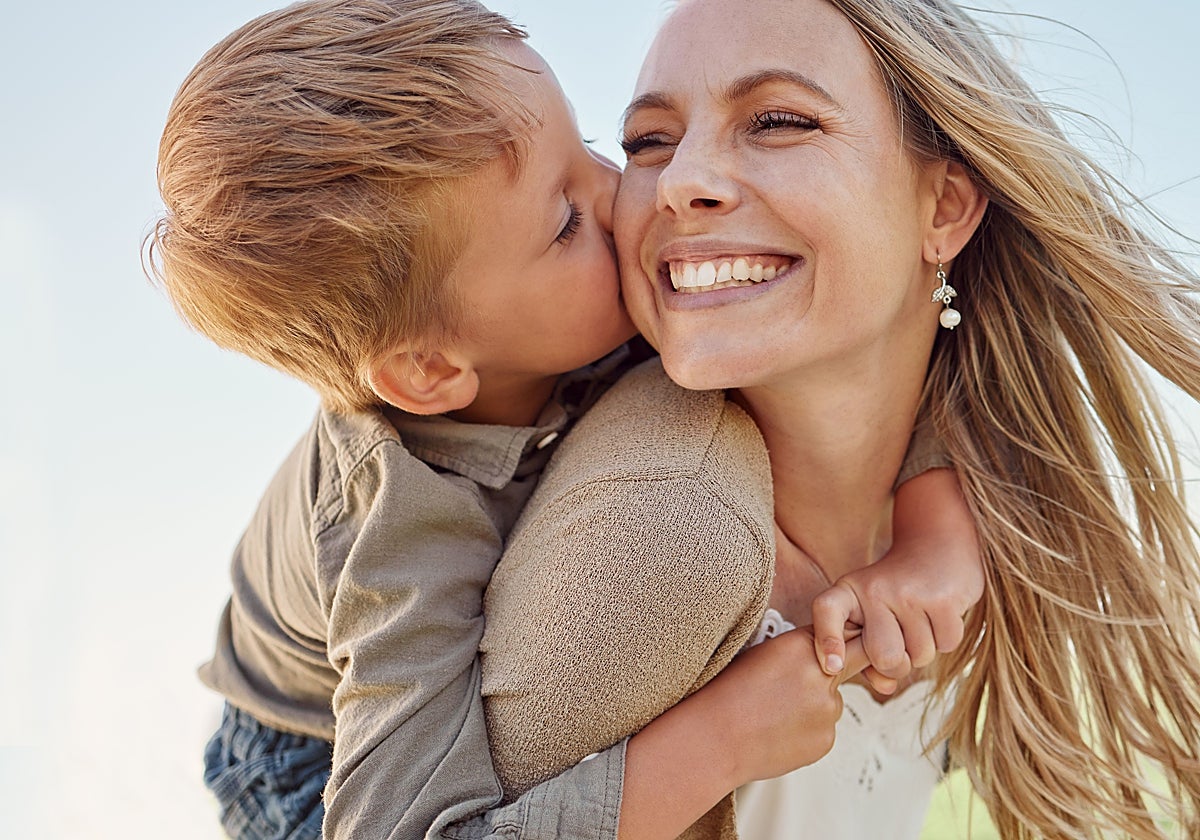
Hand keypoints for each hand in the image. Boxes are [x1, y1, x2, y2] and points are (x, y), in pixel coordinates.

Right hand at [711, 628, 869, 783]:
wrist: (714, 737)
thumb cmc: (727, 693)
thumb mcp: (761, 653)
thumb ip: (800, 650)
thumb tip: (825, 652)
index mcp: (802, 646)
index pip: (845, 633)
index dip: (845, 639)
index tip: (843, 643)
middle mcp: (821, 676)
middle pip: (852, 664)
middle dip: (841, 667)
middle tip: (819, 674)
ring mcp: (828, 710)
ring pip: (832, 702)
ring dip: (815, 705)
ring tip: (776, 714)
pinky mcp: (826, 739)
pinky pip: (824, 729)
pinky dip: (807, 730)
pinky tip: (778, 731)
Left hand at [810, 540, 981, 688]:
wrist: (937, 545)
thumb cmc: (896, 591)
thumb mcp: (871, 613)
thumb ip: (867, 654)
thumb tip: (885, 688)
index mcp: (848, 591)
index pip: (827, 611)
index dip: (827, 640)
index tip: (831, 666)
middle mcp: (874, 590)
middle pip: (884, 657)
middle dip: (897, 664)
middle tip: (901, 642)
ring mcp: (909, 593)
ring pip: (919, 656)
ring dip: (924, 649)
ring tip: (920, 620)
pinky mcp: (943, 598)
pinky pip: (947, 645)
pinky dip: (946, 639)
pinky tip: (939, 614)